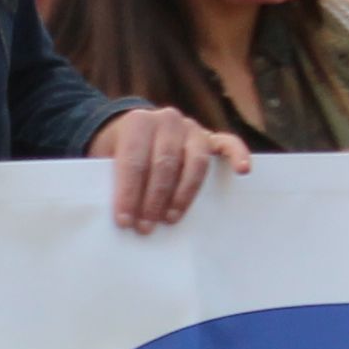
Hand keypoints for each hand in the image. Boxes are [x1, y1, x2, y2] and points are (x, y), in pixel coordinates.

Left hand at [97, 106, 247, 236]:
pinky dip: (238, 154)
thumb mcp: (105, 159)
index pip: (133, 161)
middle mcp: (166, 120)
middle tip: (146, 227)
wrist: (135, 132)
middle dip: (153, 199)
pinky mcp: (209, 137)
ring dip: (182, 194)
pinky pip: (227, 144)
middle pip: (163, 163)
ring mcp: (191, 128)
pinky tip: (242, 170)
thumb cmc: (119, 154)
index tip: (125, 221)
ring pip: (193, 162)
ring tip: (170, 219)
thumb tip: (117, 216)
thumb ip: (110, 178)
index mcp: (137, 123)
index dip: (128, 193)